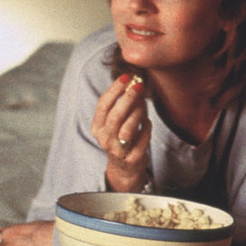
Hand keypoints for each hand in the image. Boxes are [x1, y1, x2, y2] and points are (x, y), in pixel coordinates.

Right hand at [91, 74, 152, 191]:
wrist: (125, 168)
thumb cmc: (121, 137)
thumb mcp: (115, 122)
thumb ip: (121, 104)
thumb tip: (134, 81)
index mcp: (97, 128)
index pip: (102, 106)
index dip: (114, 90)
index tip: (126, 77)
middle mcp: (104, 140)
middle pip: (115, 116)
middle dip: (127, 98)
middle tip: (139, 86)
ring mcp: (118, 151)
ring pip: (128, 129)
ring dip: (138, 112)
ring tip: (143, 103)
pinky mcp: (133, 158)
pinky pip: (143, 138)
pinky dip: (147, 127)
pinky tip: (148, 121)